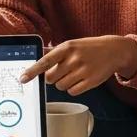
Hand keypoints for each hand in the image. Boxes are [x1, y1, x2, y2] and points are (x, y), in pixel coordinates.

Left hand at [20, 36, 136, 95]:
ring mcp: (83, 71)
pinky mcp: (91, 81)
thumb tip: (36, 54)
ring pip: (61, 86)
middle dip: (52, 78)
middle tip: (61, 71)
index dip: (32, 71)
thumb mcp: (71, 44)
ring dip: (63, 83)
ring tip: (73, 74)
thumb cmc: (88, 48)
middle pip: (50, 78)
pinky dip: (73, 88)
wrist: (113, 50)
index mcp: (66, 47)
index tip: (22, 78)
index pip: (45, 61)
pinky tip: (80, 79)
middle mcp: (74, 59)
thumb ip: (53, 51)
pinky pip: (72, 92)